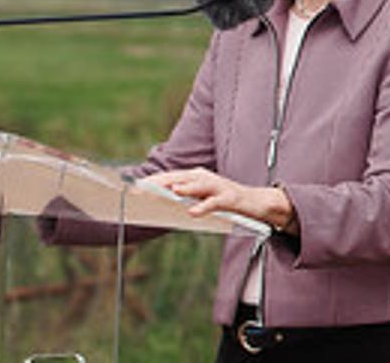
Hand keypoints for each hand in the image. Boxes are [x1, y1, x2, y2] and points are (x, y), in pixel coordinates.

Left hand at [140, 169, 295, 231]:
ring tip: (170, 192)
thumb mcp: (200, 198)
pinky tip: (193, 212)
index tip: (132, 188)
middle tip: (143, 190)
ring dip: (185, 188)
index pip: (169, 177)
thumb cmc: (224, 201)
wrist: (257, 202)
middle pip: (180, 178)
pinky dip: (203, 206)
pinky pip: (215, 202)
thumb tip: (157, 204)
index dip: (151, 181)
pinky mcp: (230, 198)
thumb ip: (182, 199)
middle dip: (161, 183)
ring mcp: (219, 186)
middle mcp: (205, 177)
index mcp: (195, 176)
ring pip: (199, 185)